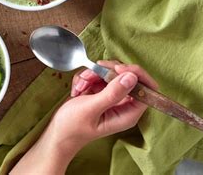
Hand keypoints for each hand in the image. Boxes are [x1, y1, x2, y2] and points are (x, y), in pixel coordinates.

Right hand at [11, 60, 157, 173]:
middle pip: (127, 76)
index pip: (146, 88)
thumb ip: (112, 93)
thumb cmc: (72, 127)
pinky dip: (86, 78)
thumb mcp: (91, 109)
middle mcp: (123, 105)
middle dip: (106, 72)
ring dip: (92, 75)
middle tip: (90, 76)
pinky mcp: (101, 92)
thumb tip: (132, 77)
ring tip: (80, 87)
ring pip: (110, 73)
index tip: (116, 69)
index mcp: (128, 114)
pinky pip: (98, 76)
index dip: (135, 74)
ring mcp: (111, 97)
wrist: (56, 133)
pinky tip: (78, 90)